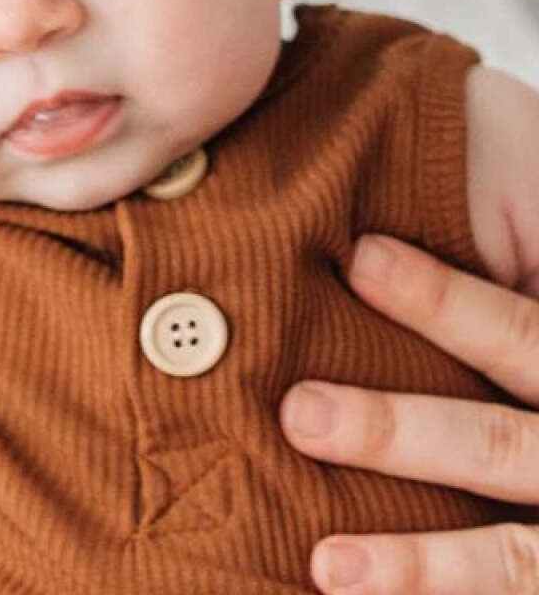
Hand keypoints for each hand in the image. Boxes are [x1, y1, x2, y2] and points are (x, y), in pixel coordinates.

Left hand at [280, 233, 538, 592]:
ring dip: (419, 566)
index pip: (521, 338)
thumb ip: (520, 339)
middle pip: (497, 445)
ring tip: (327, 566)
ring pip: (512, 559)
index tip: (360, 257)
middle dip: (397, 433)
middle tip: (299, 414)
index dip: (446, 301)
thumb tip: (387, 252)